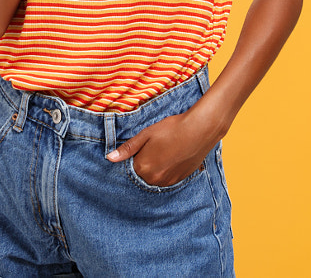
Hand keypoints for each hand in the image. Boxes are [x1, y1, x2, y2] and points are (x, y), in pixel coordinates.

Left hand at [107, 108, 221, 187]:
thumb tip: (110, 158)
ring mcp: (168, 181)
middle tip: (155, 148)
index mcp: (143, 167)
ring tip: (165, 151)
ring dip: (155, 169)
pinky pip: (166, 179)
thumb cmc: (172, 129)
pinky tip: (172, 157)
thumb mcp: (146, 135)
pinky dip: (166, 171)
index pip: (130, 168)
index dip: (134, 157)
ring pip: (154, 178)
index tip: (141, 149)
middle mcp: (154, 179)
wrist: (200, 130)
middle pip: (142, 175)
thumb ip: (128, 149)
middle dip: (144, 163)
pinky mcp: (179, 180)